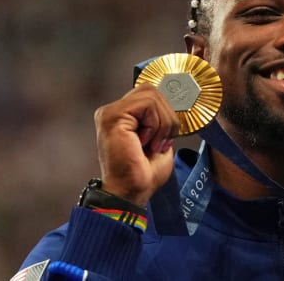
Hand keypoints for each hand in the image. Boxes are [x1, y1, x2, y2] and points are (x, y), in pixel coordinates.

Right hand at [93, 83, 179, 206]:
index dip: (166, 112)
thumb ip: (161, 119)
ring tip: (154, 144)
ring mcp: (110, 112)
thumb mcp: (160, 139)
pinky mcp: (112, 116)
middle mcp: (112, 111)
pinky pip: (147, 105)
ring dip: (163, 123)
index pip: (150, 94)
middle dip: (167, 117)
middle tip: (162, 142)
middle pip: (152, 90)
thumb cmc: (144, 173)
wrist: (132, 192)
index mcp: (122, 116)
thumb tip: (174, 104)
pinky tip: (146, 142)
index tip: (166, 138)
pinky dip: (155, 124)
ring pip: (152, 96)